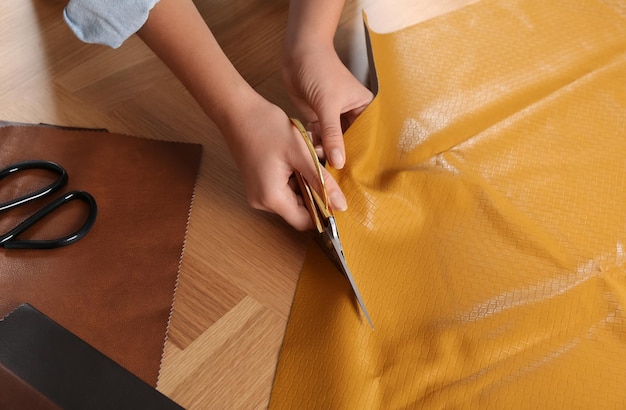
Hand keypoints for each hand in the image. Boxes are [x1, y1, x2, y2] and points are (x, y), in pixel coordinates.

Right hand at [219, 93, 346, 229]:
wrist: (238, 111)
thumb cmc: (266, 127)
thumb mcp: (302, 154)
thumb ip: (322, 182)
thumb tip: (341, 205)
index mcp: (272, 198)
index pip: (305, 222)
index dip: (324, 213)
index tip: (337, 196)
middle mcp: (262, 201)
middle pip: (299, 210)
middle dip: (316, 193)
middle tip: (323, 168)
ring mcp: (258, 193)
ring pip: (293, 198)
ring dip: (306, 182)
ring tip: (310, 158)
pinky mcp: (259, 183)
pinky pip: (284, 189)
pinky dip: (296, 177)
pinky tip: (299, 158)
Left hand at [282, 45, 373, 168]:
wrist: (298, 54)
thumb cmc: (320, 70)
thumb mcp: (327, 105)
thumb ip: (333, 135)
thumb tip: (339, 163)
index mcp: (364, 108)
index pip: (366, 138)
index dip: (360, 155)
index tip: (355, 174)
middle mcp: (352, 115)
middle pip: (349, 143)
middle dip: (340, 156)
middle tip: (334, 172)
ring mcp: (334, 118)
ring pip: (332, 143)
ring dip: (324, 150)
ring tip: (317, 156)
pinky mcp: (318, 119)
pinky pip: (319, 138)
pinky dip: (314, 143)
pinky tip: (309, 147)